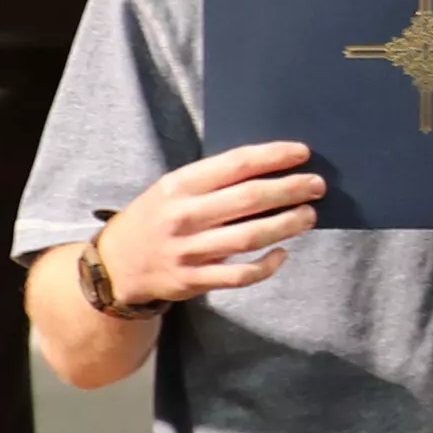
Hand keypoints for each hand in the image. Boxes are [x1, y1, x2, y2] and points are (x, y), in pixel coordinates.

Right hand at [98, 140, 322, 310]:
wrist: (116, 265)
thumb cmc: (155, 218)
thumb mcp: (172, 189)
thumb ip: (212, 180)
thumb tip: (270, 169)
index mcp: (179, 186)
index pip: (234, 165)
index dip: (272, 157)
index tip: (302, 153)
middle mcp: (184, 216)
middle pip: (248, 199)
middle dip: (289, 189)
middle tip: (317, 185)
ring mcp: (189, 250)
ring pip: (249, 237)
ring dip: (286, 224)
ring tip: (309, 215)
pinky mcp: (194, 280)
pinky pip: (239, 275)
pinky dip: (266, 265)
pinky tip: (283, 253)